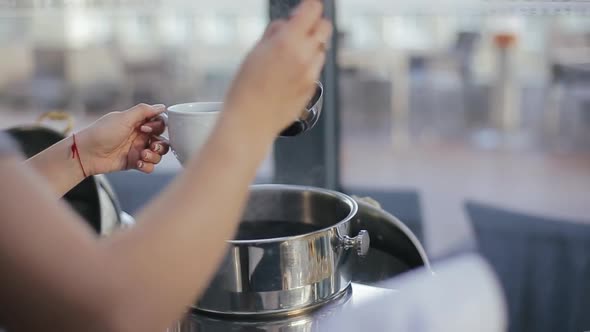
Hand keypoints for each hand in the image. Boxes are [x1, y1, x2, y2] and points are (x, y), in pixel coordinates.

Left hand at [77, 104, 169, 175]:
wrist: (86, 153)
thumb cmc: (102, 133)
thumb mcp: (123, 118)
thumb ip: (143, 111)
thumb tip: (162, 106)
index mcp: (137, 122)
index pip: (159, 123)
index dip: (158, 127)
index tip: (146, 129)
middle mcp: (139, 136)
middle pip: (162, 140)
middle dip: (160, 144)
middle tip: (151, 146)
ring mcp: (137, 150)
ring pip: (158, 154)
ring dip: (154, 156)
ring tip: (143, 155)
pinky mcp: (134, 162)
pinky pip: (149, 166)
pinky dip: (148, 166)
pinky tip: (139, 164)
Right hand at [222, 0, 331, 136]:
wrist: (250, 121)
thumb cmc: (246, 88)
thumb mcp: (255, 51)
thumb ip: (275, 33)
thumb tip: (287, 25)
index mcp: (288, 42)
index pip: (313, 10)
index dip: (308, 7)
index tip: (302, 10)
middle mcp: (304, 56)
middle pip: (325, 27)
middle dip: (314, 25)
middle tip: (299, 31)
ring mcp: (311, 74)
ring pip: (321, 50)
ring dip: (310, 48)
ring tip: (288, 58)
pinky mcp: (312, 89)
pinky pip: (316, 70)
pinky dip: (307, 67)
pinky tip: (288, 76)